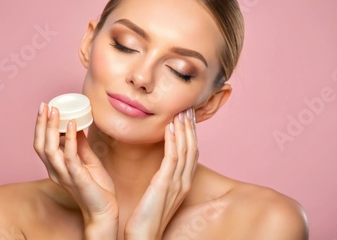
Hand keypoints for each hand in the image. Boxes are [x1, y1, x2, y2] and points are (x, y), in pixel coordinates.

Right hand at [33, 103, 117, 236]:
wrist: (104, 210)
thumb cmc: (96, 188)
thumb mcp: (88, 161)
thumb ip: (80, 145)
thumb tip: (77, 125)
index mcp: (56, 167)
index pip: (42, 144)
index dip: (41, 126)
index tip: (45, 108)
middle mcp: (55, 171)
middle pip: (41, 145)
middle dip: (41, 124)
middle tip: (44, 105)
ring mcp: (64, 175)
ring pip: (50, 149)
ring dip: (52, 128)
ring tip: (55, 111)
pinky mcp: (77, 178)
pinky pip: (70, 157)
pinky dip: (70, 139)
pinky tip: (73, 124)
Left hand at [124, 108, 197, 239]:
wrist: (144, 236)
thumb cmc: (147, 217)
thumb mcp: (159, 193)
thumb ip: (162, 178)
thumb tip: (160, 166)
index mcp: (183, 183)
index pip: (191, 152)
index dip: (191, 134)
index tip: (187, 117)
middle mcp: (184, 181)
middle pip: (192, 148)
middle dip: (191, 127)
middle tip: (188, 108)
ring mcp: (177, 183)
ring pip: (185, 149)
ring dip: (184, 129)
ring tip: (181, 112)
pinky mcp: (165, 184)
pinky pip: (172, 157)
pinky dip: (173, 140)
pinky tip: (170, 127)